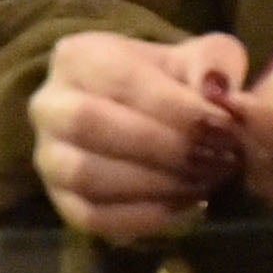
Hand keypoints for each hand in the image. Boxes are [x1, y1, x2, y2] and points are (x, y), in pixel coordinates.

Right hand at [29, 25, 253, 243]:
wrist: (150, 116)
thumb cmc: (174, 81)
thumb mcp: (202, 56)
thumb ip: (214, 62)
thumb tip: (216, 91)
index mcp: (78, 57)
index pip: (122, 80)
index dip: (175, 106)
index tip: (223, 125)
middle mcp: (50, 105)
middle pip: (92, 125)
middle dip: (163, 146)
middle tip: (217, 158)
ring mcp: (49, 157)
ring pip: (87, 174)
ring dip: (155, 183)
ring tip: (206, 181)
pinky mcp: (62, 201)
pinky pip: (93, 216)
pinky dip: (144, 216)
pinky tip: (188, 205)